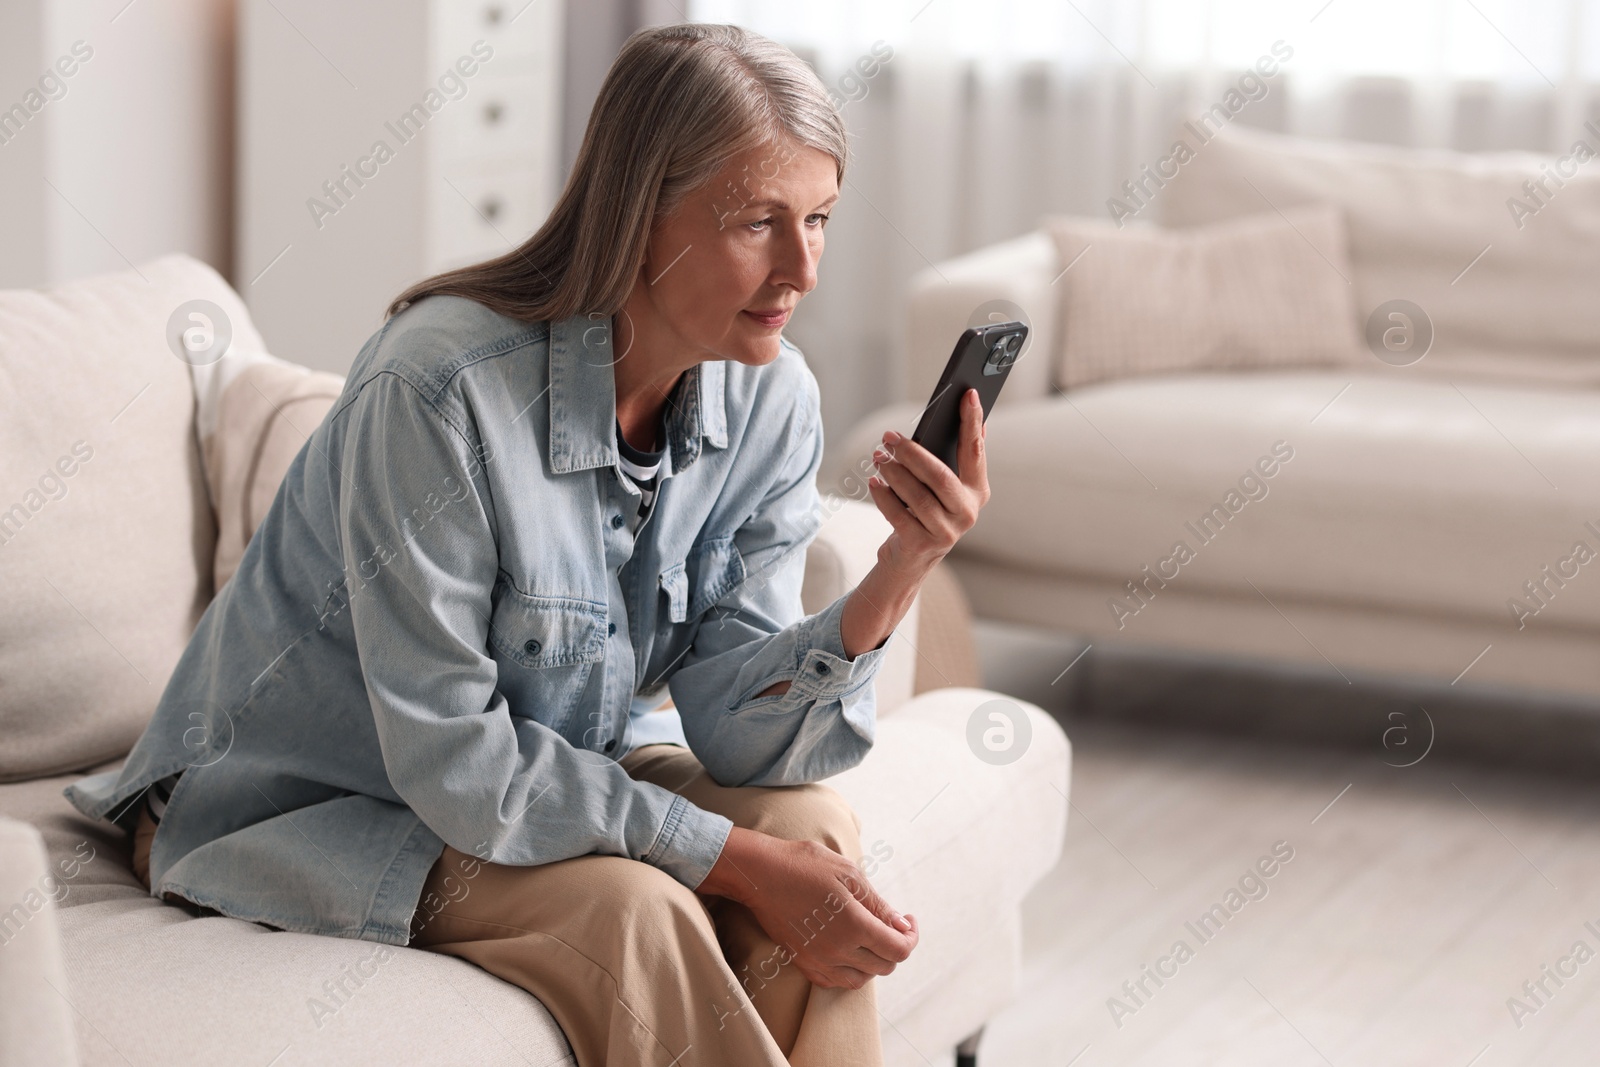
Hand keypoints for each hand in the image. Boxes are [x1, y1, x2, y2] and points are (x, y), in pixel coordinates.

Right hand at [698, 827, 918, 988]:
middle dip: (896, 946)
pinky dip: (850, 972)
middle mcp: (838, 950)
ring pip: (862, 979)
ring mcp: (818, 960)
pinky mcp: (803, 963)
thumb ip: (879, 905)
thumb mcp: (849, 874)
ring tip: (871, 937)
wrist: (759, 873)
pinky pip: (836, 982)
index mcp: (854, 925)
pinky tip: (849, 951)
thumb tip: (902, 926)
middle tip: (892, 923)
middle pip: (884, 965)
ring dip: (874, 962)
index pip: (899, 950)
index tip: (909, 919)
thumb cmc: (805, 865)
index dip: (911, 937)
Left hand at [866, 387, 989, 573]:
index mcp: (978, 492)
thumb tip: (973, 421)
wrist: (911, 558)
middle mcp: (968, 512)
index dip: (972, 422)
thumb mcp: (945, 487)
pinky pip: (898, 514)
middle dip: (912, 453)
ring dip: (893, 473)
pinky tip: (874, 482)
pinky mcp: (922, 545)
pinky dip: (883, 496)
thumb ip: (957, 458)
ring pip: (917, 495)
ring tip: (878, 457)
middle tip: (889, 437)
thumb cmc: (926, 511)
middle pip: (940, 476)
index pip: (975, 451)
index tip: (969, 394)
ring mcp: (947, 532)